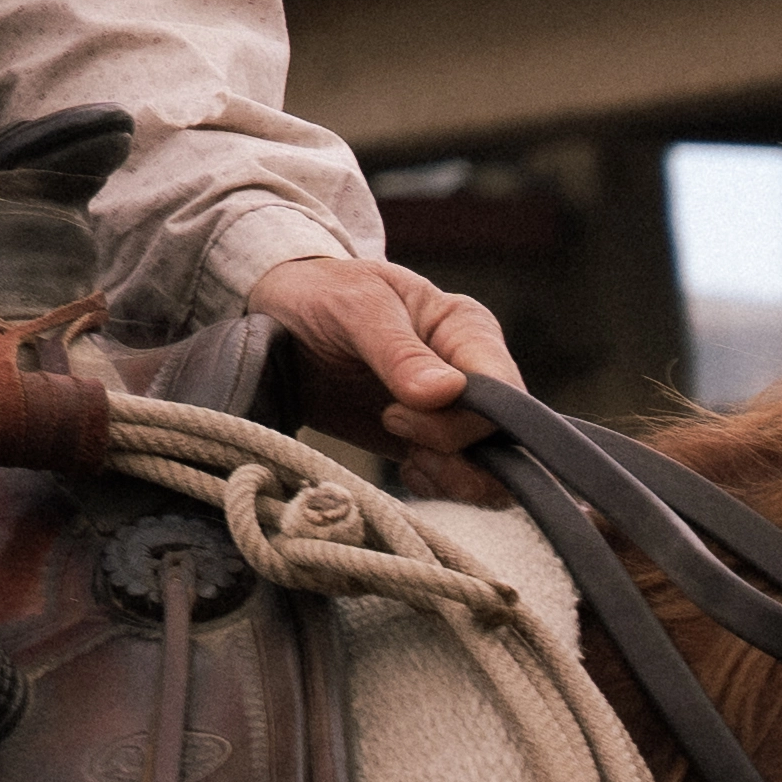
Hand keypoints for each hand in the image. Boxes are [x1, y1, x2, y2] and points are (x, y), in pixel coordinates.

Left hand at [251, 249, 516, 491]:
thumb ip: (398, 351)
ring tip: (400, 448)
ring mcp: (454, 413)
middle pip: (502, 437)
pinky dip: (435, 486)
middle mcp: (473, 374)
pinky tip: (403, 467)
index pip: (503, 391)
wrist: (278, 318)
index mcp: (468, 330)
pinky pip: (458, 483)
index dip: (465, 418)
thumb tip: (448, 393)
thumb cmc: (320, 294)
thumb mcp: (354, 307)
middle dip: (450, 448)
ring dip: (449, 475)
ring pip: (490, 469)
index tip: (398, 411)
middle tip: (389, 422)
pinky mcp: (429, 444)